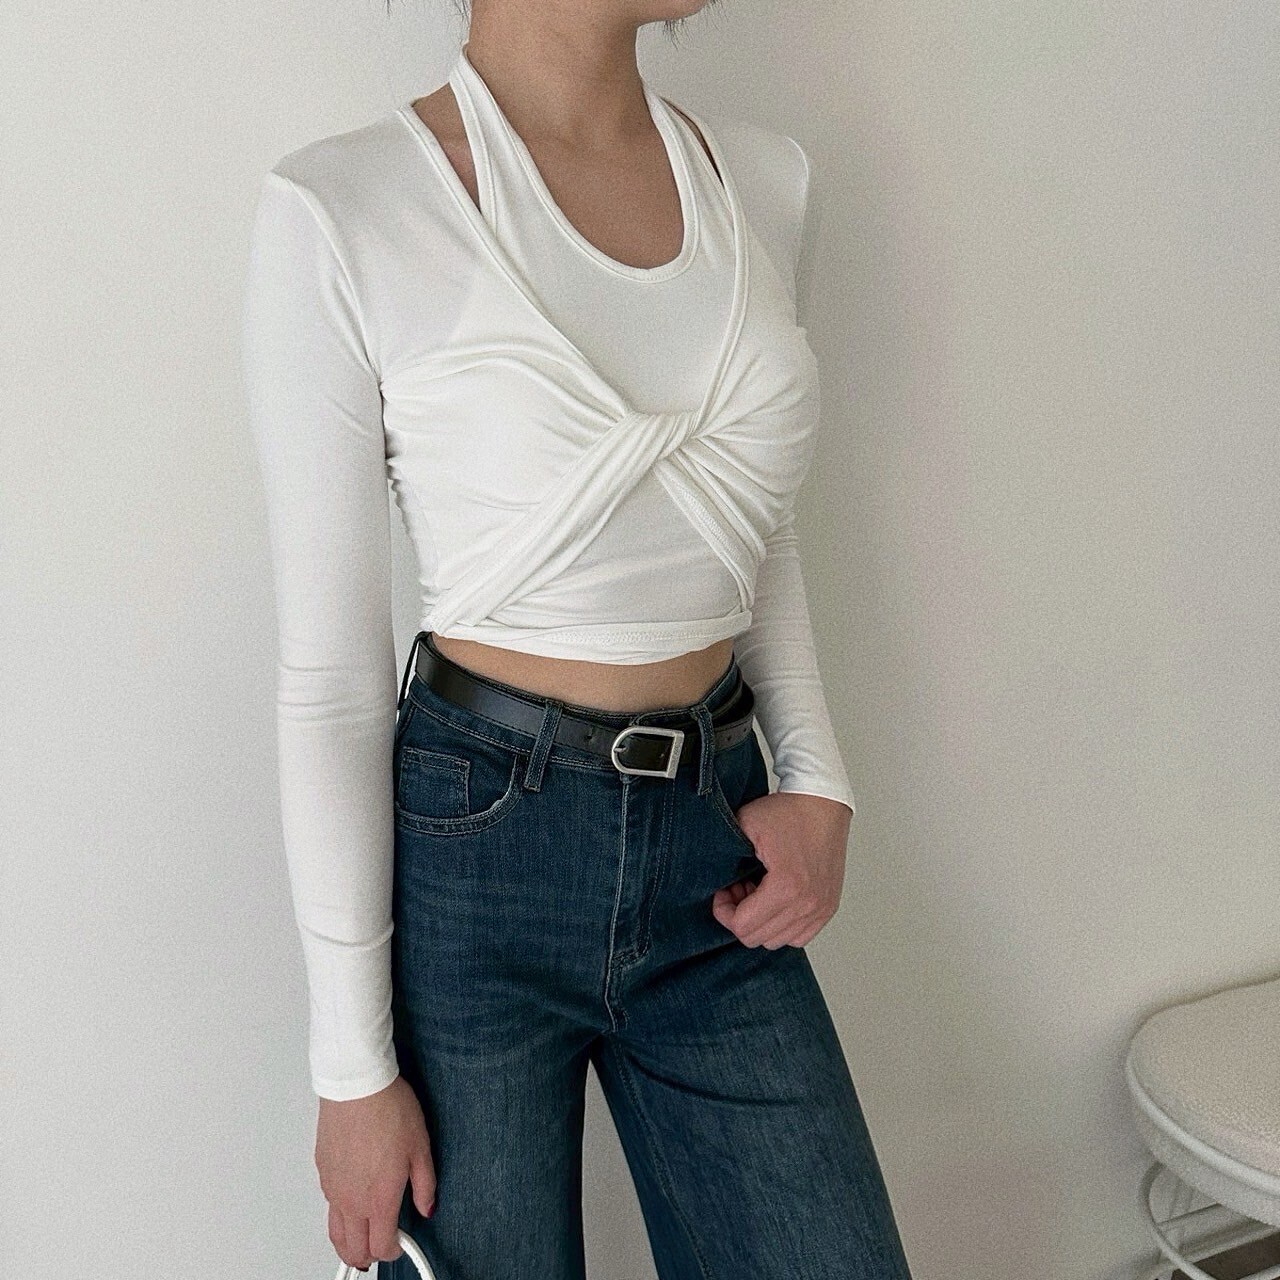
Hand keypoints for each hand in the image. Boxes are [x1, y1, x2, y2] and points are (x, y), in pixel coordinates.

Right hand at [316, 1074, 436, 1272]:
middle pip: (353, 1250)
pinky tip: (350, 1204)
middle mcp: (352, 1200)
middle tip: (381, 1249)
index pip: (382, 1246)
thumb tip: (427, 1206)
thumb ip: (425, 1185)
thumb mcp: (421, 1147)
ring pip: (335, 1233)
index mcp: (379, 1199)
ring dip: (348, 1243)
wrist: (357, 1085)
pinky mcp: (322, 1172)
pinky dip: (339, 1214)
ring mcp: (333, 1188)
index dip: (395, 1251)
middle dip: (368, 1256)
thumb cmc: (389, 1110)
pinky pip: (328, 1205)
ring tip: (360, 1241)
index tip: (402, 1243)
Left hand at [711, 791, 852, 948]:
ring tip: (757, 893)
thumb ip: (723, 854)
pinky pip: (799, 936)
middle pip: (759, 938)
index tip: (723, 891)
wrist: (822, 802)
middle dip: (740, 916)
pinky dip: (782, 925)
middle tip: (738, 889)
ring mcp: (821, 907)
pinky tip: (775, 900)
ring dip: (762, 921)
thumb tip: (710, 877)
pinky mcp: (828, 906)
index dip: (724, 911)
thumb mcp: (745, 825)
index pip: (743, 927)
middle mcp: (808, 903)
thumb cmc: (788, 812)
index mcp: (786, 886)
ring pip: (778, 941)